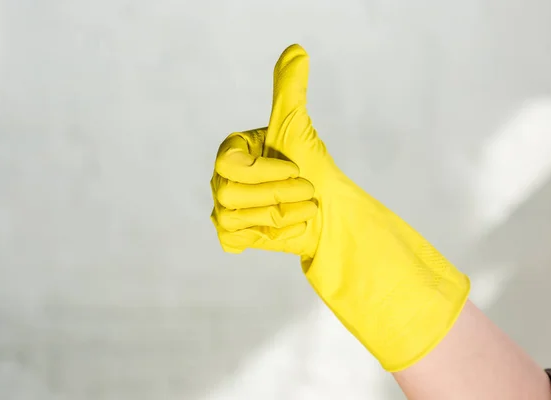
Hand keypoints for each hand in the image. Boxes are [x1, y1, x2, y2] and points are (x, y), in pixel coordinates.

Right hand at [210, 44, 334, 257]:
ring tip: (303, 207)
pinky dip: (271, 233)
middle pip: (229, 193)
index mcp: (232, 151)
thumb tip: (297, 49)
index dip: (262, 171)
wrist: (328, 211)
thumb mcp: (298, 128)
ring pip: (234, 218)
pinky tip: (288, 224)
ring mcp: (224, 208)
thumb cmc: (312, 167)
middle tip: (307, 190)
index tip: (295, 169)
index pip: (228, 163)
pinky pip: (237, 239)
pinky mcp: (232, 235)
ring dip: (280, 213)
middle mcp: (221, 178)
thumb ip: (290, 91)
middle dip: (277, 193)